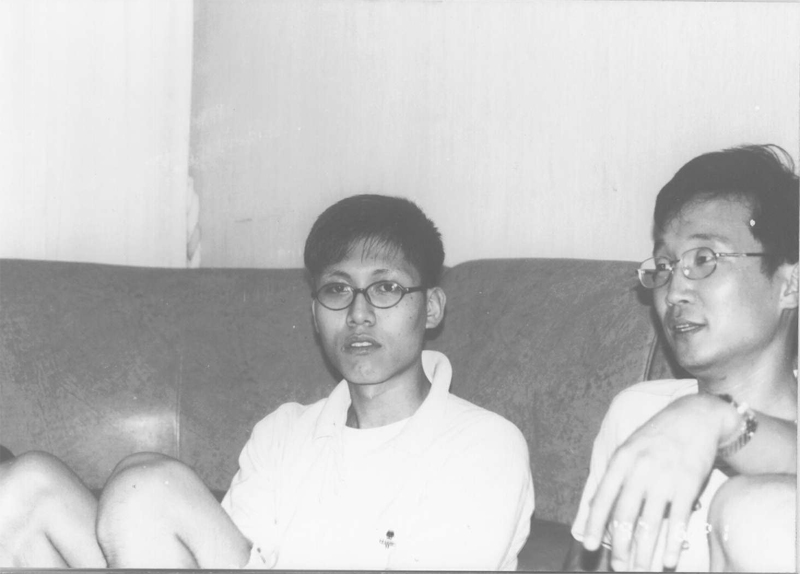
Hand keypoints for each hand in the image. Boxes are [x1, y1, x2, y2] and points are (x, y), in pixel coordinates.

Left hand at [581, 394, 730, 570]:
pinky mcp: (688, 485)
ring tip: (640, 569)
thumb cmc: (658, 435)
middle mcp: (640, 470)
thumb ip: (615, 474)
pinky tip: (667, 561)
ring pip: (650, 523)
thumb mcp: (630, 447)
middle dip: (619, 546)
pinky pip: (677, 520)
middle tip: (618, 567)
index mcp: (621, 460)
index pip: (603, 498)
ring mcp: (664, 478)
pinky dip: (671, 544)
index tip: (588, 546)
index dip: (594, 524)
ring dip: (644, 552)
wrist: (696, 417)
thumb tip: (597, 504)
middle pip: (625, 515)